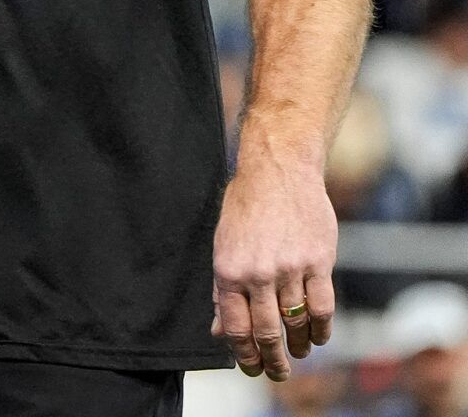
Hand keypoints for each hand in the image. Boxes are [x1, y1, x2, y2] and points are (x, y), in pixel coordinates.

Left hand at [211, 156, 337, 380]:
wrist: (278, 171)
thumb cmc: (245, 207)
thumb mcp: (222, 245)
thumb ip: (222, 289)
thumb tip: (220, 329)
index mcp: (228, 270)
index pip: (235, 327)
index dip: (243, 354)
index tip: (250, 367)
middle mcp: (258, 273)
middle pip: (266, 331)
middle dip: (271, 359)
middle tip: (276, 373)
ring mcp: (290, 268)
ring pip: (296, 322)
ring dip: (298, 346)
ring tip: (297, 355)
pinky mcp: (319, 261)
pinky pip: (322, 306)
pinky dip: (321, 328)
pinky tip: (318, 337)